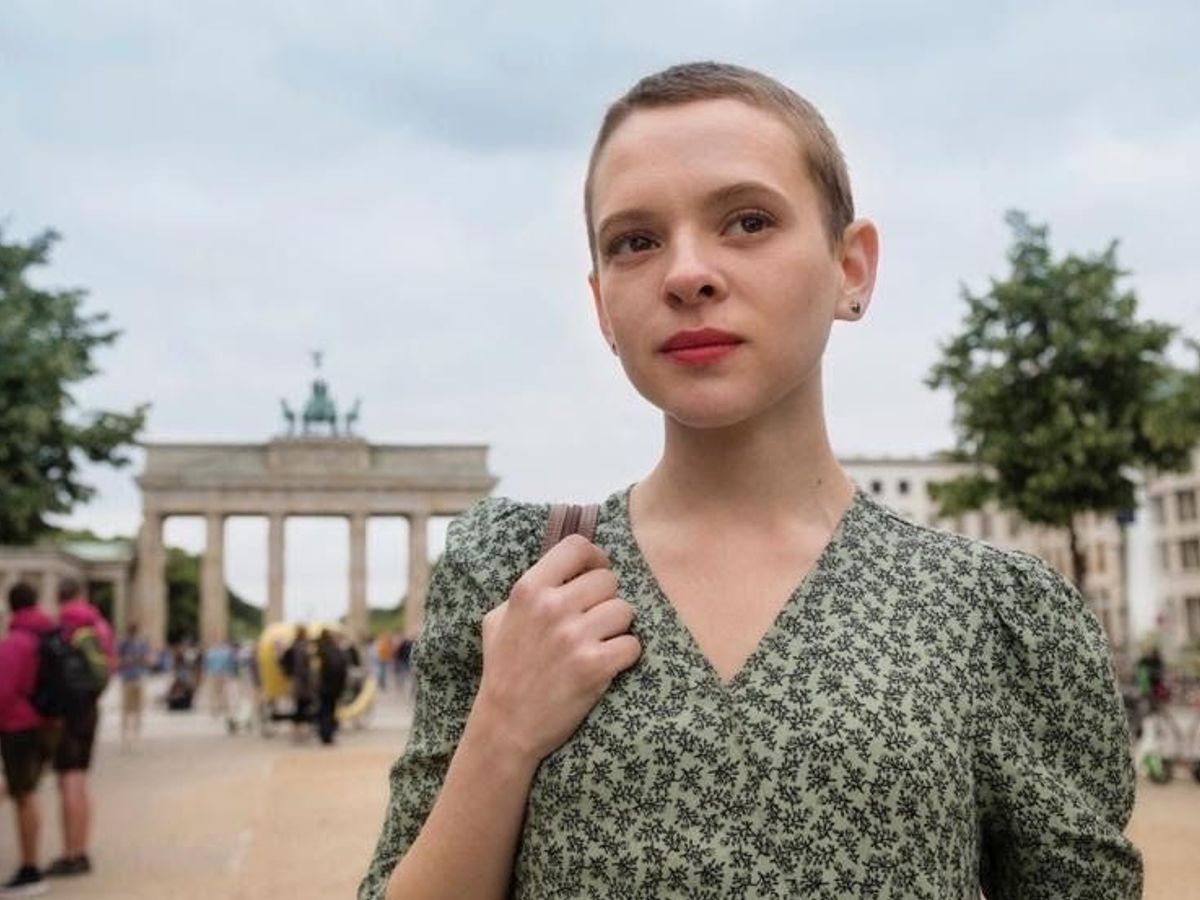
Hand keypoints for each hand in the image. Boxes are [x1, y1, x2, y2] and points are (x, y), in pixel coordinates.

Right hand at [473, 535, 640, 763]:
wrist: (506, 725)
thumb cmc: (504, 670)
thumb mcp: (499, 619)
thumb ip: (528, 590)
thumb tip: (563, 567)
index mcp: (528, 590)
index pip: (577, 547)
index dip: (594, 558)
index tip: (593, 575)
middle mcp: (552, 607)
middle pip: (608, 580)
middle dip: (606, 600)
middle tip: (592, 622)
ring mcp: (574, 637)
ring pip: (625, 611)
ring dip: (617, 628)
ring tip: (598, 644)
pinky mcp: (595, 666)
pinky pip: (632, 644)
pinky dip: (624, 655)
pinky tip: (606, 664)